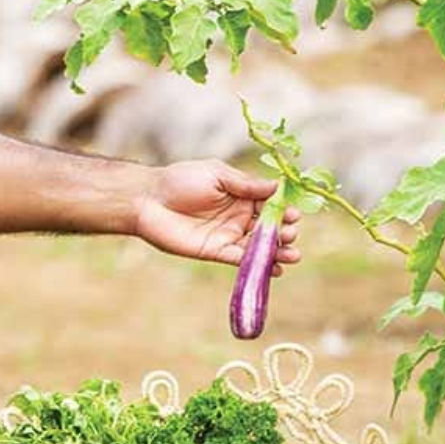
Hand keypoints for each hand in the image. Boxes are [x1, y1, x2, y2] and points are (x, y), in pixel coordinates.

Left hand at [134, 159, 300, 273]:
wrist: (148, 200)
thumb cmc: (180, 180)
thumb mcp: (217, 175)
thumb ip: (245, 184)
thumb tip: (277, 187)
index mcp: (240, 195)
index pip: (270, 203)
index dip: (284, 209)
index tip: (295, 213)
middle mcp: (238, 216)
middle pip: (268, 226)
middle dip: (283, 231)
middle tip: (290, 232)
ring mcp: (228, 235)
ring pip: (258, 245)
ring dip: (277, 251)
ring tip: (292, 253)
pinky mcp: (215, 251)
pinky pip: (241, 260)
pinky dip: (258, 265)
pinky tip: (276, 269)